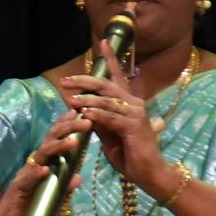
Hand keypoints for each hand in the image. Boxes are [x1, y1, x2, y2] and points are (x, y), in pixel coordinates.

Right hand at [0, 109, 89, 215]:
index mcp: (41, 167)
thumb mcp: (50, 201)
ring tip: (72, 142)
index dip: (66, 128)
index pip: (54, 143)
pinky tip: (46, 169)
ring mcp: (23, 178)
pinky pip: (26, 181)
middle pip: (49, 143)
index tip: (81, 115)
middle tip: (86, 122)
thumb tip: (79, 177)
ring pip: (40, 158)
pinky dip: (36, 175)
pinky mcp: (16, 192)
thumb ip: (63, 188)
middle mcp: (32, 168)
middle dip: (67, 130)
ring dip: (56, 148)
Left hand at [61, 39, 167, 187]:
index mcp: (129, 103)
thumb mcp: (109, 135)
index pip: (117, 77)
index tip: (102, 42)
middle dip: (85, 81)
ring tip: (70, 100)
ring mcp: (136, 114)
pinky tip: (85, 114)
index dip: (111, 59)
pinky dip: (96, 115)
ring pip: (107, 100)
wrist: (149, 173)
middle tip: (66, 81)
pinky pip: (111, 118)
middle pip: (107, 85)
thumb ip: (99, 120)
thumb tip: (83, 109)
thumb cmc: (129, 154)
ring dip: (86, 100)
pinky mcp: (133, 127)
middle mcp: (134, 104)